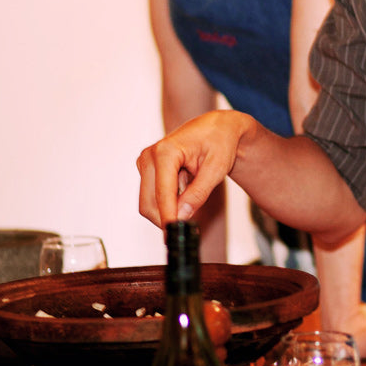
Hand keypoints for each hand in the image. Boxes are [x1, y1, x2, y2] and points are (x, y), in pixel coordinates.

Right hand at [136, 109, 256, 226]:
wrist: (217, 128)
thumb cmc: (220, 142)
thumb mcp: (216, 168)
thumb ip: (198, 193)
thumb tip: (181, 218)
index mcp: (165, 152)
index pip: (162, 194)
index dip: (168, 218)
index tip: (174, 237)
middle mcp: (149, 156)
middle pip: (149, 204)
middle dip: (167, 217)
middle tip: (192, 225)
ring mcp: (145, 163)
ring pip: (149, 203)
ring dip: (170, 207)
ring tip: (193, 188)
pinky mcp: (147, 169)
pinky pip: (153, 197)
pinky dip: (169, 200)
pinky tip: (185, 185)